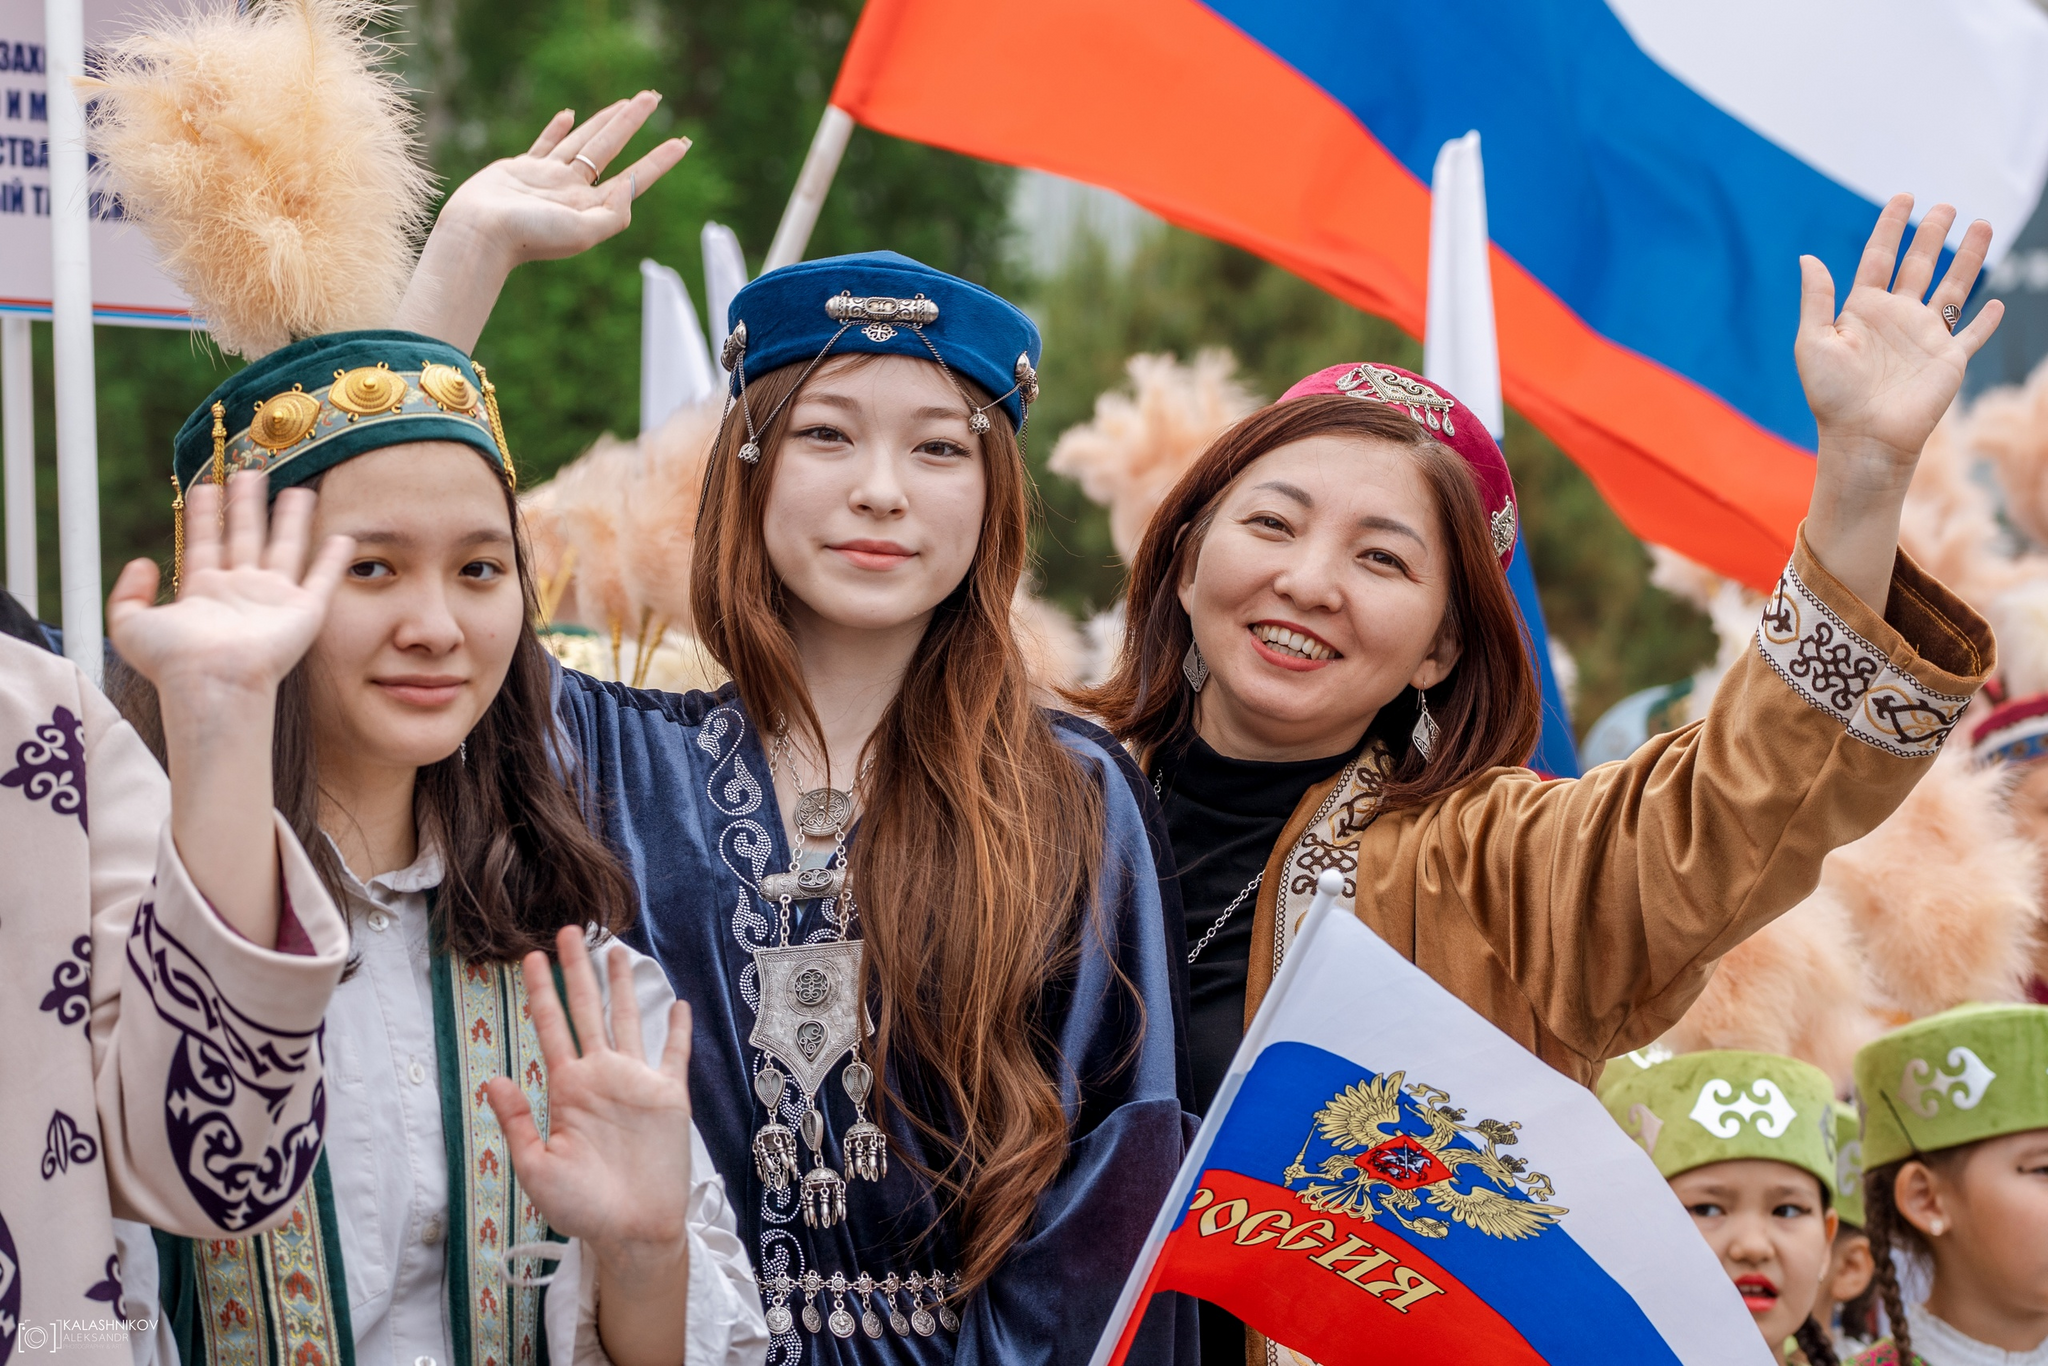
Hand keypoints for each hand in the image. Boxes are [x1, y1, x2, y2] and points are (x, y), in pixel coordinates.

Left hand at [108, 473, 350, 706]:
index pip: (205, 543)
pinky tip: (342, 538)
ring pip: (285, 549)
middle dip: (246, 505)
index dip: (205, 515)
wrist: (212, 682)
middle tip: (249, 474)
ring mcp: (273, 600)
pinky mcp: (303, 612)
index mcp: (204, 592)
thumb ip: (127, 594)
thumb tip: (141, 561)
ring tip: (297, 490)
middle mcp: (241, 592)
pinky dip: (333, 560)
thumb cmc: (173, 662)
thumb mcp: (128, 625)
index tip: (205, 487)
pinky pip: (322, 579)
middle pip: (245, 537)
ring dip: (291, 520)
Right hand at [397, 94, 690, 351]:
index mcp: (592, 207)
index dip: (660, 160)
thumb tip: (631, 188)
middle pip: (612, 147)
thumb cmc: (530, 237)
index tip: (683, 142)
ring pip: (584, 140)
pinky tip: (571, 115)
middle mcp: (574, 190)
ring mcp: (549, 178)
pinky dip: (558, 129)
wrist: (480, 233)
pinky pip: (546, 144)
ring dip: (605, 119)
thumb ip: (613, 214)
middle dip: (633, 121)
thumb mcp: (583, 232)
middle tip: (654, 96)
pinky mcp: (522, 168)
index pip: (634, 178)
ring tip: (626, 102)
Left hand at [485, 927, 695, 1267]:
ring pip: (629, 1020)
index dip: (541, 991)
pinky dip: (677, 1029)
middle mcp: (600, 1076)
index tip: (530, 957)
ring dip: (623, 986)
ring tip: (616, 950)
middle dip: (577, 971)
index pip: (551, 1027)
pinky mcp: (669, 1095)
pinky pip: (674, 1054)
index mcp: (567, 1088)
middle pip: (587, 1010)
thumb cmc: (580, 1208)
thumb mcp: (536, 1168)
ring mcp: (635, 1082)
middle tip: (568, 930)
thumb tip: (494, 1079)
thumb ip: (518, 1122)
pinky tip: (677, 1003)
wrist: (631, 1232)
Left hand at [1796, 195, 2004, 607]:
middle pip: (1919, 264)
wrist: (1864, 439)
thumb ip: (1816, 299)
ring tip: (1982, 225)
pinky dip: (1986, 321)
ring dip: (1968, 258)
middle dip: (1932, 234)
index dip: (1891, 227)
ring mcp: (1925, 337)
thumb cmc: (1832, 396)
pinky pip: (1972, 335)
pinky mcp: (1949, 360)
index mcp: (1862, 311)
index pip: (1879, 258)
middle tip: (1945, 205)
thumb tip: (1808, 257)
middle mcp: (1896, 318)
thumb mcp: (1813, 343)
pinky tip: (1996, 304)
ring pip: (1952, 287)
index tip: (1904, 197)